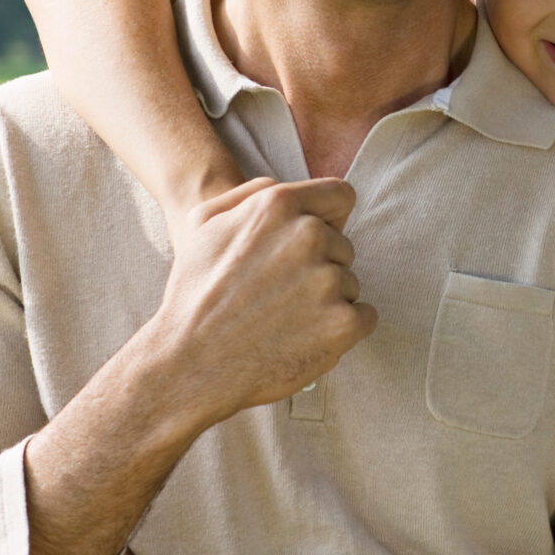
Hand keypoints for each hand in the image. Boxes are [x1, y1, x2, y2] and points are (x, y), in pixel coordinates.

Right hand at [140, 177, 377, 428]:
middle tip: (278, 294)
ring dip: (327, 300)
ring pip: (350, 283)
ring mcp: (329, 279)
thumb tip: (288, 189)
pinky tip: (305, 338)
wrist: (190, 366)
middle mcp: (309, 235)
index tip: (313, 245)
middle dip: (320, 266)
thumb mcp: (203, 223)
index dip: (329, 220)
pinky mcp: (343, 322)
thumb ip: (251, 194)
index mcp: (279, 206)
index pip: (341, 196)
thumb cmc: (194, 295)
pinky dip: (342, 329)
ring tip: (282, 319)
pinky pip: (364, 316)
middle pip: (343, 246)